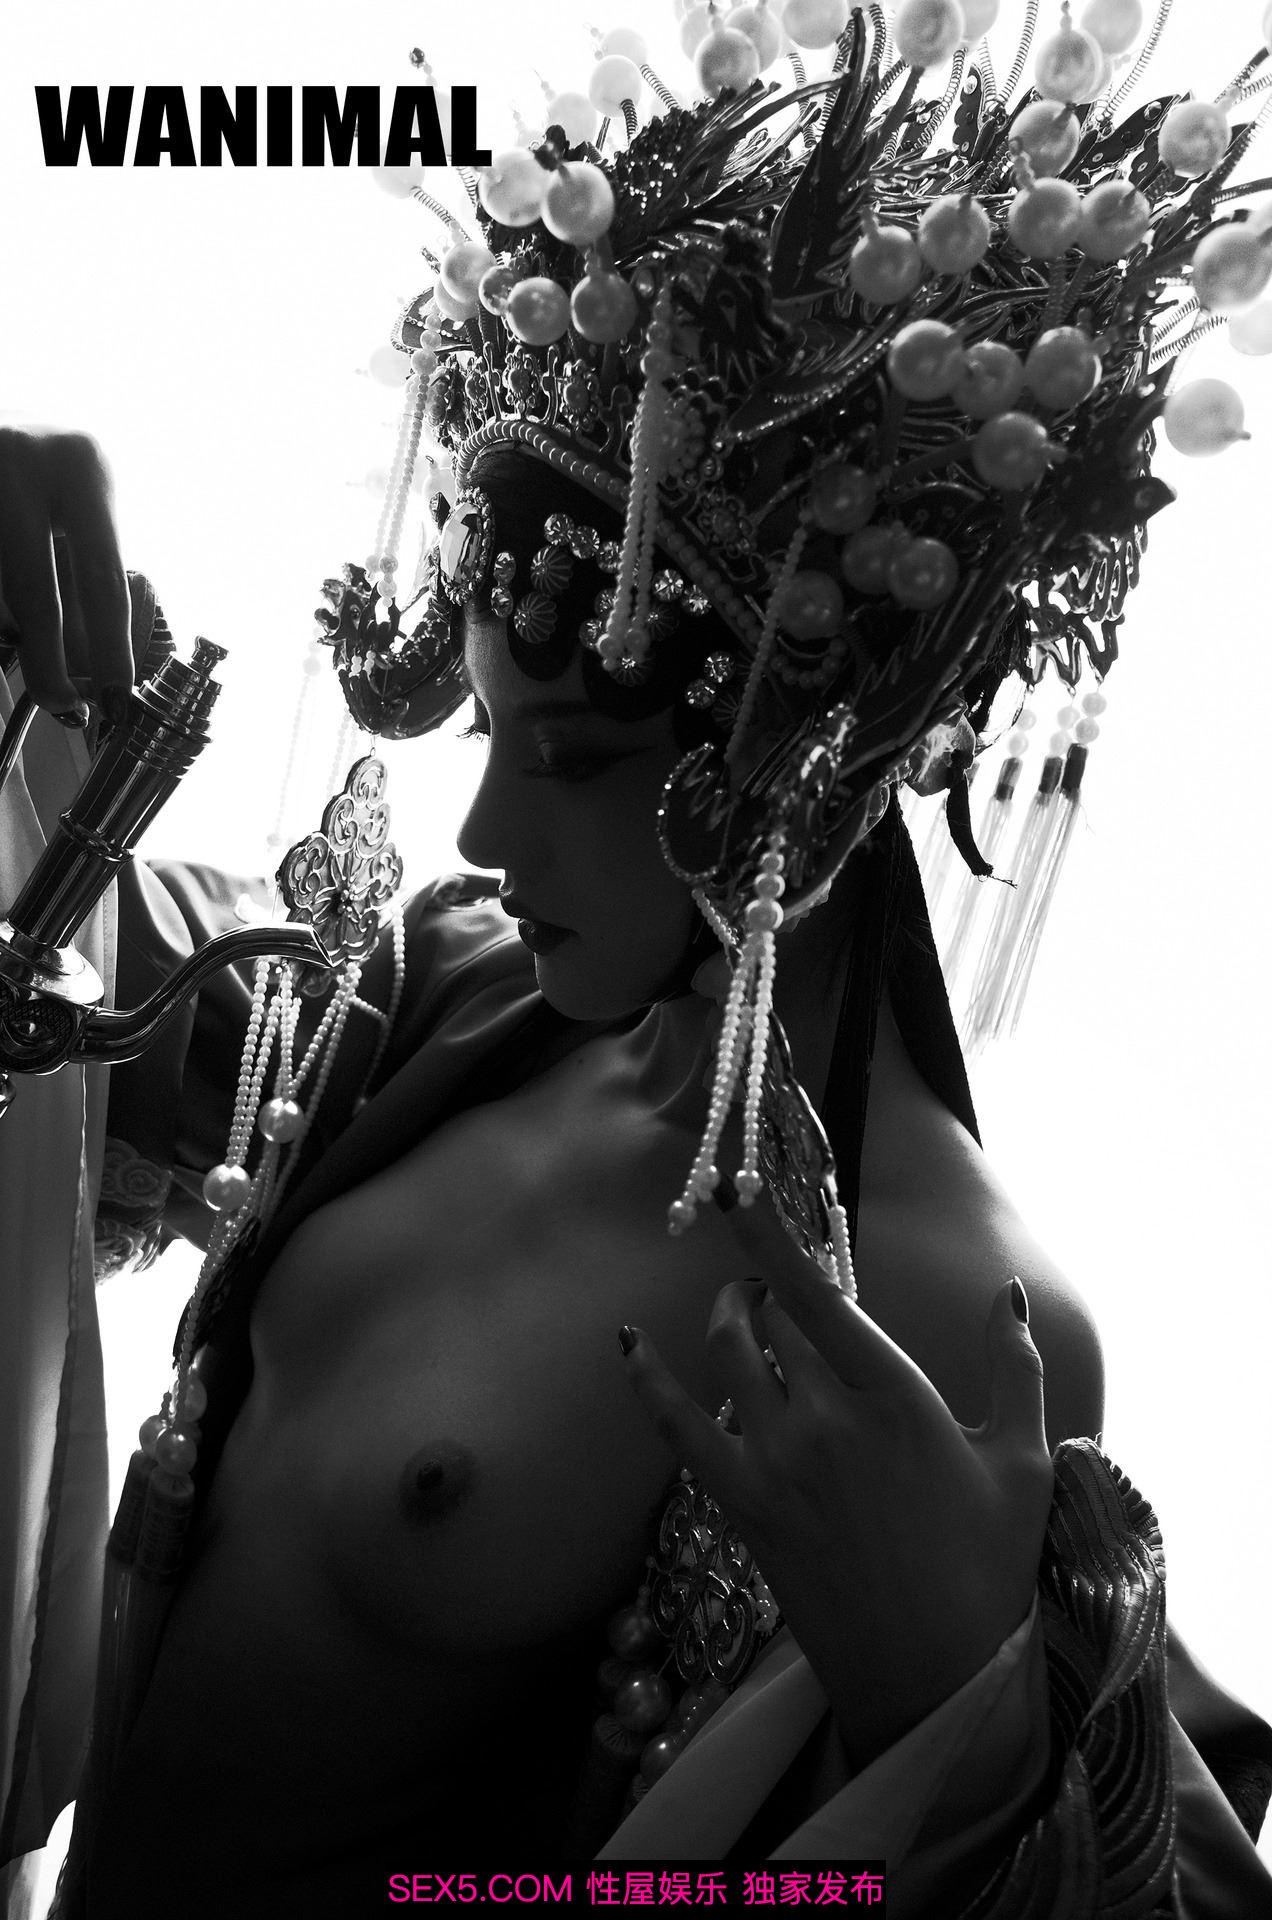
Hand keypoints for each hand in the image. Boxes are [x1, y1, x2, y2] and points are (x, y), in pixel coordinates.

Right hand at [0, 425, 132, 723]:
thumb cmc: (45, 469)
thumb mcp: (80, 495)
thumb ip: (88, 562)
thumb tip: (98, 663)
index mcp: (79, 465)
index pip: (102, 576)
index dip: (111, 648)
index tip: (116, 698)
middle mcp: (21, 462)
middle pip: (35, 593)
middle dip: (49, 661)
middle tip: (63, 704)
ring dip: (8, 634)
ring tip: (19, 647)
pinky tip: (6, 623)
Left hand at [621, 1267, 1053, 1769]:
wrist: (936, 1676)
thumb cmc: (989, 1565)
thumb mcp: (1025, 1462)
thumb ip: (1015, 1368)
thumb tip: (1006, 1294)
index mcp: (897, 1397)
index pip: (818, 1293)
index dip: (772, 1235)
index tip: (738, 1190)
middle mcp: (827, 1420)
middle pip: (770, 1320)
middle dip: (761, 1287)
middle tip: (772, 1285)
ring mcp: (778, 1465)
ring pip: (727, 1358)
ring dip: (726, 1319)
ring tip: (741, 1312)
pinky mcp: (743, 1508)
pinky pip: (678, 1429)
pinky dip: (649, 1382)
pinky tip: (630, 1345)